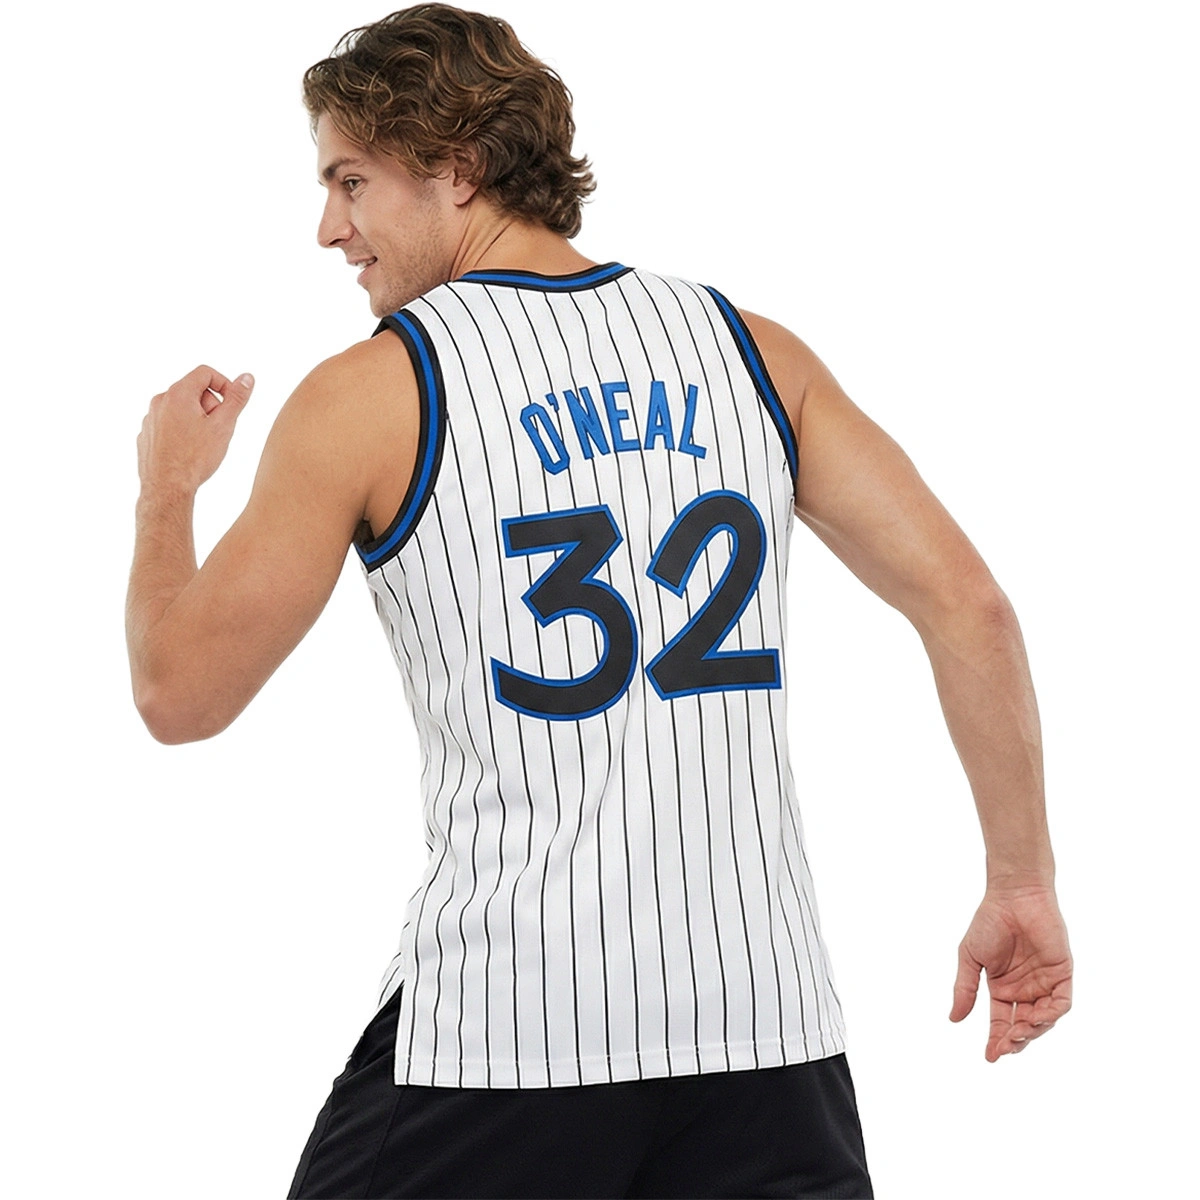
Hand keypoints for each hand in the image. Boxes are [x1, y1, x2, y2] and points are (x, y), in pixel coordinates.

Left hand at [138, 365, 253, 495]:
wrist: (167, 488)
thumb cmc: (195, 458)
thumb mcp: (223, 425)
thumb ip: (236, 399)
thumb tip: (247, 378)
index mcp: (178, 394)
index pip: (205, 373)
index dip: (224, 385)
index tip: (232, 405)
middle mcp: (160, 401)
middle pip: (193, 391)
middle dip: (211, 406)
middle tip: (219, 429)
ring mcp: (150, 418)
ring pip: (181, 409)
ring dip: (197, 420)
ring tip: (204, 443)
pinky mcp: (146, 435)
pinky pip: (168, 425)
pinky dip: (182, 432)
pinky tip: (189, 452)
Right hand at [950, 885, 1072, 1061]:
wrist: (1013, 896)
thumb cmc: (989, 921)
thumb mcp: (970, 957)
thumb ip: (965, 989)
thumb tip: (954, 1019)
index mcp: (1003, 988)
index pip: (1002, 1022)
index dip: (996, 1040)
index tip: (989, 1056)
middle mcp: (1025, 989)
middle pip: (1024, 1026)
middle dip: (1015, 1041)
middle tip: (1005, 1048)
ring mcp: (1044, 983)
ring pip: (1044, 1019)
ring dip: (1033, 1031)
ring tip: (1018, 1033)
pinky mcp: (1062, 973)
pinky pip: (1062, 1002)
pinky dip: (1052, 1014)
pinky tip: (1036, 1018)